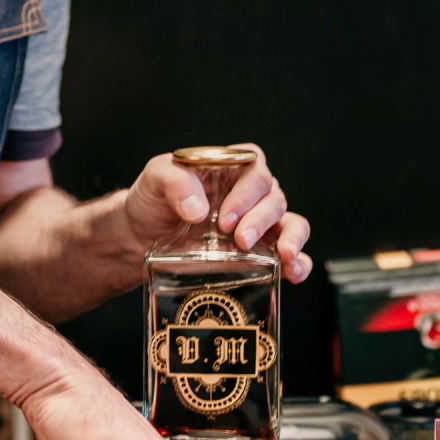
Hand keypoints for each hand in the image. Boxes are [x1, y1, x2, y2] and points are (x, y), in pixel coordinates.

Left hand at [123, 143, 312, 283]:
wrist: (139, 237)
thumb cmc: (152, 200)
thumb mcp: (155, 178)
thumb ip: (174, 181)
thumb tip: (198, 209)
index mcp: (230, 168)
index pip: (254, 167)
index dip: (247, 191)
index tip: (225, 217)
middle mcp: (249, 195)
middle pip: (273, 197)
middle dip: (260, 219)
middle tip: (240, 239)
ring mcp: (258, 224)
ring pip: (292, 222)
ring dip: (292, 238)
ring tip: (283, 256)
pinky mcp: (259, 253)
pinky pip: (292, 254)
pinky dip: (301, 262)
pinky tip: (293, 272)